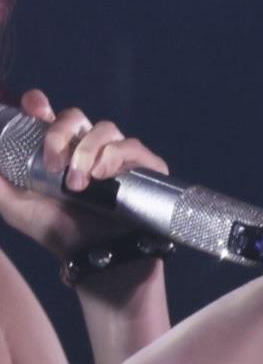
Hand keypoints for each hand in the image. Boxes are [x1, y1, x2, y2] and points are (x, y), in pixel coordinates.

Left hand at [0, 88, 168, 260]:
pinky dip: (117, 155)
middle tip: (54, 166)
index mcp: (58, 148)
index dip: (38, 103)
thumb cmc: (59, 234)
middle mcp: (87, 146)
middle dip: (61, 135)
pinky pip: (133, 147)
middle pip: (75, 117)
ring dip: (88, 151)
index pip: (48, 113)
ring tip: (80, 184)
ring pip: (105, 129)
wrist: (95, 260)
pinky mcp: (144, 168)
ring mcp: (117, 155)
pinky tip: (105, 174)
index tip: (35, 108)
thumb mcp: (17, 208)